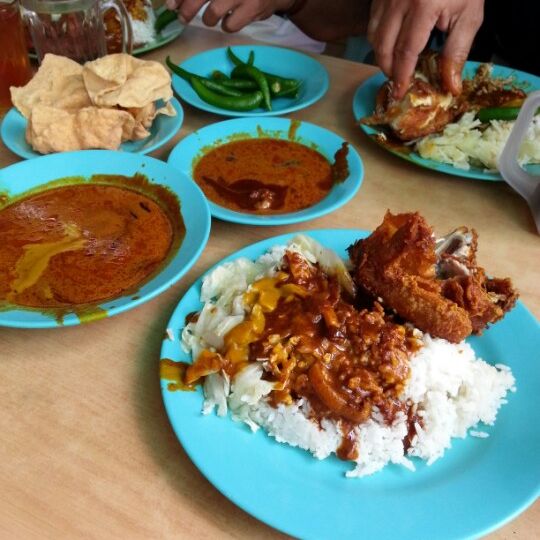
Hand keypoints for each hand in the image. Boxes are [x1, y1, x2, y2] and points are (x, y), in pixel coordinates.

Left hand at [166, 0, 294, 32]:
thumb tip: (177, 2)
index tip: (171, 4)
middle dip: (187, 9)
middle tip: (182, 17)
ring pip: (213, 14)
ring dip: (209, 19)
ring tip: (212, 17)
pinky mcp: (253, 8)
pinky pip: (229, 25)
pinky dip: (227, 25)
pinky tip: (230, 19)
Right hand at [367, 0, 483, 98]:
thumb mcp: (469, 17)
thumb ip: (457, 52)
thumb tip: (450, 86)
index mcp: (423, 6)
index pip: (406, 51)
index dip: (402, 75)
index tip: (400, 92)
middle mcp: (399, 1)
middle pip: (384, 47)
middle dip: (389, 69)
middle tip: (399, 80)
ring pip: (374, 36)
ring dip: (382, 55)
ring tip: (396, 63)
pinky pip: (373, 23)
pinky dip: (379, 38)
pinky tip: (393, 43)